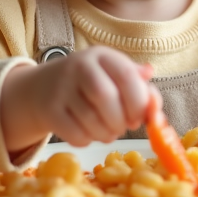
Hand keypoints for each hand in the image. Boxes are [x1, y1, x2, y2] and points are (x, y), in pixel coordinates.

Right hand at [0, 46, 153, 152]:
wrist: (43, 88)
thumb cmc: (90, 84)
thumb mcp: (112, 74)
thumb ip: (138, 86)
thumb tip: (155, 102)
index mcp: (101, 56)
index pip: (126, 75)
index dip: (138, 101)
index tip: (140, 117)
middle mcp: (79, 66)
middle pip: (105, 97)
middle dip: (120, 120)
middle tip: (124, 128)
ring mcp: (61, 88)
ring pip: (90, 119)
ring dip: (106, 134)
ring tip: (109, 132)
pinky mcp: (49, 110)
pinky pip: (74, 134)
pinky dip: (88, 140)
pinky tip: (89, 134)